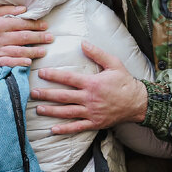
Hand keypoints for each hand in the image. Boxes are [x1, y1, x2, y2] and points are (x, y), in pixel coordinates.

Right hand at [0, 5, 50, 68]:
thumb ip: (5, 10)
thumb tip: (23, 9)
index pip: (21, 24)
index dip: (35, 24)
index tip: (45, 25)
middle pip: (23, 37)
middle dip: (38, 37)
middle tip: (50, 38)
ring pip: (18, 51)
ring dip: (33, 51)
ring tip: (43, 51)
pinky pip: (6, 63)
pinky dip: (18, 63)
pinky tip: (27, 63)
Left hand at [32, 41, 148, 134]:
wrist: (138, 102)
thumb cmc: (125, 82)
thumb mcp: (114, 63)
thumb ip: (97, 53)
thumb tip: (83, 43)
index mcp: (92, 83)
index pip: (68, 78)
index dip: (53, 75)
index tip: (41, 73)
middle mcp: (89, 99)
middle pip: (63, 96)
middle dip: (46, 94)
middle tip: (33, 93)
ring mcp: (91, 112)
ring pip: (67, 112)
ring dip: (51, 111)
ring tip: (38, 109)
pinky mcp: (95, 123)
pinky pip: (77, 127)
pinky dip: (65, 129)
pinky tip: (53, 129)